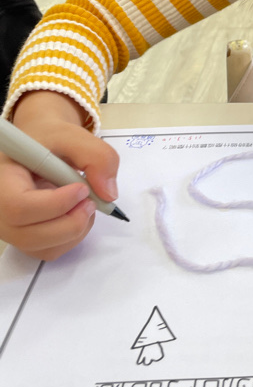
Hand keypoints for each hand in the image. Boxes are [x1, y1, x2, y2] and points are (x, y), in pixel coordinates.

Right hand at [0, 92, 118, 260]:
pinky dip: (73, 236)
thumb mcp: (73, 135)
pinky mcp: (28, 238)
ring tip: (86, 203)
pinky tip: (77, 212)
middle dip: (71, 222)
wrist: (42, 146)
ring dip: (76, 230)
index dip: (54, 204)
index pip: (18, 206)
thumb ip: (97, 156)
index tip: (81, 188)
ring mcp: (13, 228)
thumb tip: (109, 193)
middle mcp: (1, 210)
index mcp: (3, 181)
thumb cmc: (50, 140)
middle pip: (30, 235)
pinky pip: (52, 251)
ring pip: (44, 248)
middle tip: (92, 200)